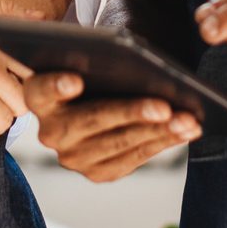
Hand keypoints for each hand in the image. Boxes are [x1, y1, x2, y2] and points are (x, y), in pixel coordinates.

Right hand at [25, 71, 197, 181]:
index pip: (41, 89)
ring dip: (158, 132)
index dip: (57, 85)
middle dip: (132, 113)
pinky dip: (163, 143)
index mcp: (38, 95)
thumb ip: (100, 55)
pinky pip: (134, 159)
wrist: (97, 94)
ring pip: (118, 143)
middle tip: (165, 107)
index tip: (76, 80)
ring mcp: (72, 157)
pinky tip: (187, 130)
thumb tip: (137, 59)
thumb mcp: (93, 55)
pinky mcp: (97, 172)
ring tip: (188, 120)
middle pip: (91, 120)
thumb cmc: (96, 65)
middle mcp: (49, 131)